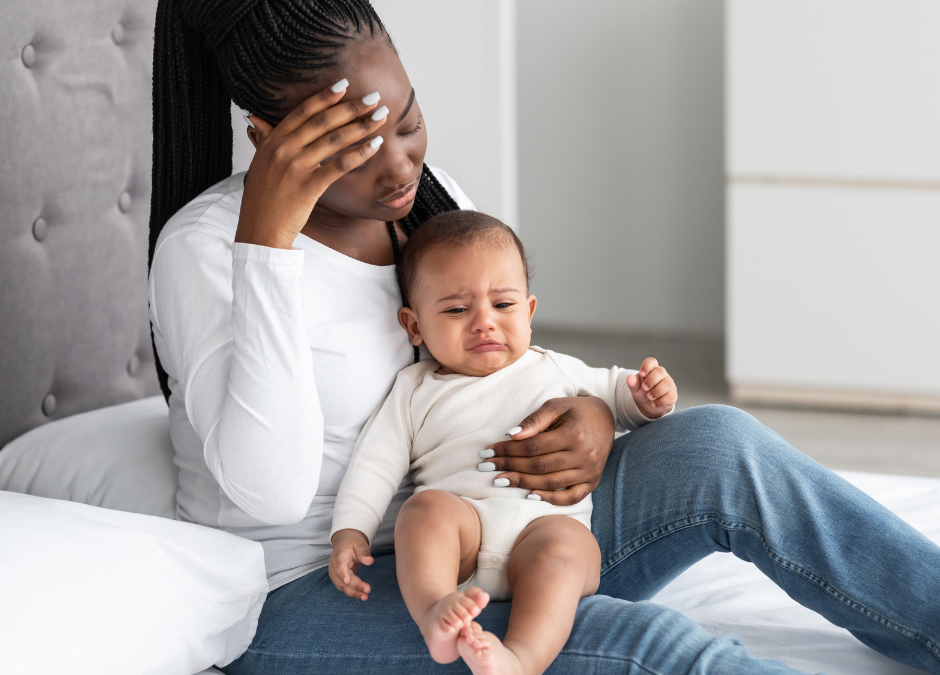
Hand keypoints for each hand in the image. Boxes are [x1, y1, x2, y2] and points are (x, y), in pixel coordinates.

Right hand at [237, 81, 387, 249]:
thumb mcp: (259, 163)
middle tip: (374, 97)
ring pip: (335, 139)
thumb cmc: (263, 199)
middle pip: (323, 121)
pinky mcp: (309, 186)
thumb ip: (264, 139)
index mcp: (272, 141)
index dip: (325, 97)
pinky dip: (360, 153)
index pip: (303, 111)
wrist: (259, 230)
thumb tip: (257, 118)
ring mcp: (296, 167)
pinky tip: (375, 145)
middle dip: (352, 107)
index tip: (345, 85)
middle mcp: (284, 149)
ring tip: (381, 117)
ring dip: (362, 126)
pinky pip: (339, 165)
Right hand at [329, 529, 374, 600]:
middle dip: (354, 586)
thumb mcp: (359, 543)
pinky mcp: (338, 579)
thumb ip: (364, 552)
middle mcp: (334, 567)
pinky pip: (344, 588)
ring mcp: (335, 574)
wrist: (344, 543)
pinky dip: (353, 592)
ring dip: (353, 593)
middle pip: (342, 579)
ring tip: (365, 596)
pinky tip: (362, 595)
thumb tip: (370, 561)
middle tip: (367, 590)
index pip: (340, 566)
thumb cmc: (352, 543)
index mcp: (339, 556)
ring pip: (342, 586)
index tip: (348, 580)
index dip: (343, 574)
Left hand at [483, 396, 613, 504]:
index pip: (533, 447)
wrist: (606, 417)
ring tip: (500, 480)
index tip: (488, 451)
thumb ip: (535, 420)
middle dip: (509, 466)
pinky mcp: (593, 482)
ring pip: (551, 483)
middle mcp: (585, 455)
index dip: (508, 450)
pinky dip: (551, 499)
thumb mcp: (556, 405)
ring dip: (523, 483)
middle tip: (487, 467)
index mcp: (574, 434)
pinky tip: (530, 496)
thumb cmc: (576, 410)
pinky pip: (572, 497)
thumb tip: (511, 435)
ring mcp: (590, 471)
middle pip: (539, 466)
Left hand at [626, 357, 676, 418]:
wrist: (648, 405)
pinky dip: (661, 401)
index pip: (651, 361)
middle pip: (660, 371)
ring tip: (649, 397)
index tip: (642, 374)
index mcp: (651, 370)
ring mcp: (669, 384)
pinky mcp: (672, 395)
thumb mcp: (635, 388)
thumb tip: (629, 378)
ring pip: (667, 384)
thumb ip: (633, 383)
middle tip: (644, 388)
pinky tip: (654, 404)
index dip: (647, 366)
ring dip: (657, 391)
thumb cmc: (642, 392)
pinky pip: (670, 396)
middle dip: (651, 380)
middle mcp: (662, 375)